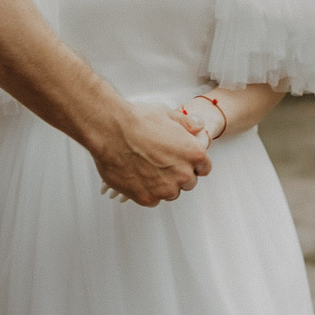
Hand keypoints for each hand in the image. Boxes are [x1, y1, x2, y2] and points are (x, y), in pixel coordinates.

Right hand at [92, 105, 214, 208]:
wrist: (110, 130)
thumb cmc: (137, 121)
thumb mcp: (167, 114)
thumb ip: (186, 123)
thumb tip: (197, 124)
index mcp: (193, 153)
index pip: (204, 168)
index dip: (193, 163)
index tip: (184, 161)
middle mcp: (183, 174)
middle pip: (188, 182)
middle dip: (178, 174)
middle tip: (162, 162)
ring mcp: (165, 189)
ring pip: (170, 193)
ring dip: (163, 184)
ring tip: (148, 168)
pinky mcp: (147, 198)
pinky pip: (153, 199)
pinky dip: (147, 191)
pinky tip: (138, 176)